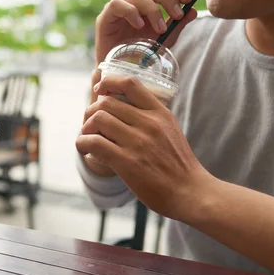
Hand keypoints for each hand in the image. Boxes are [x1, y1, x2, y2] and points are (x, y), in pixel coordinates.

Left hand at [76, 75, 212, 218]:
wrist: (190, 193)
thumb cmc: (179, 165)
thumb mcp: (171, 130)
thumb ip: (151, 118)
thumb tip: (123, 106)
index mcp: (160, 113)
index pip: (130, 83)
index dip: (108, 82)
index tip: (99, 90)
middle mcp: (149, 123)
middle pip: (107, 102)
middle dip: (91, 111)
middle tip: (90, 124)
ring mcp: (137, 142)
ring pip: (97, 119)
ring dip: (86, 128)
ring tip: (88, 137)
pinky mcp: (126, 161)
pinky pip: (93, 142)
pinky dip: (82, 143)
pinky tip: (85, 149)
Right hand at [95, 0, 197, 63]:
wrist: (119, 70)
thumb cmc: (140, 52)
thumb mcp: (164, 38)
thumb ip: (177, 24)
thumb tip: (193, 10)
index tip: (188, 0)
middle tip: (177, 15)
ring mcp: (117, 6)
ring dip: (153, 10)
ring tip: (160, 29)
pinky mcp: (105, 17)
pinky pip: (118, 5)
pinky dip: (132, 13)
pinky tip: (139, 26)